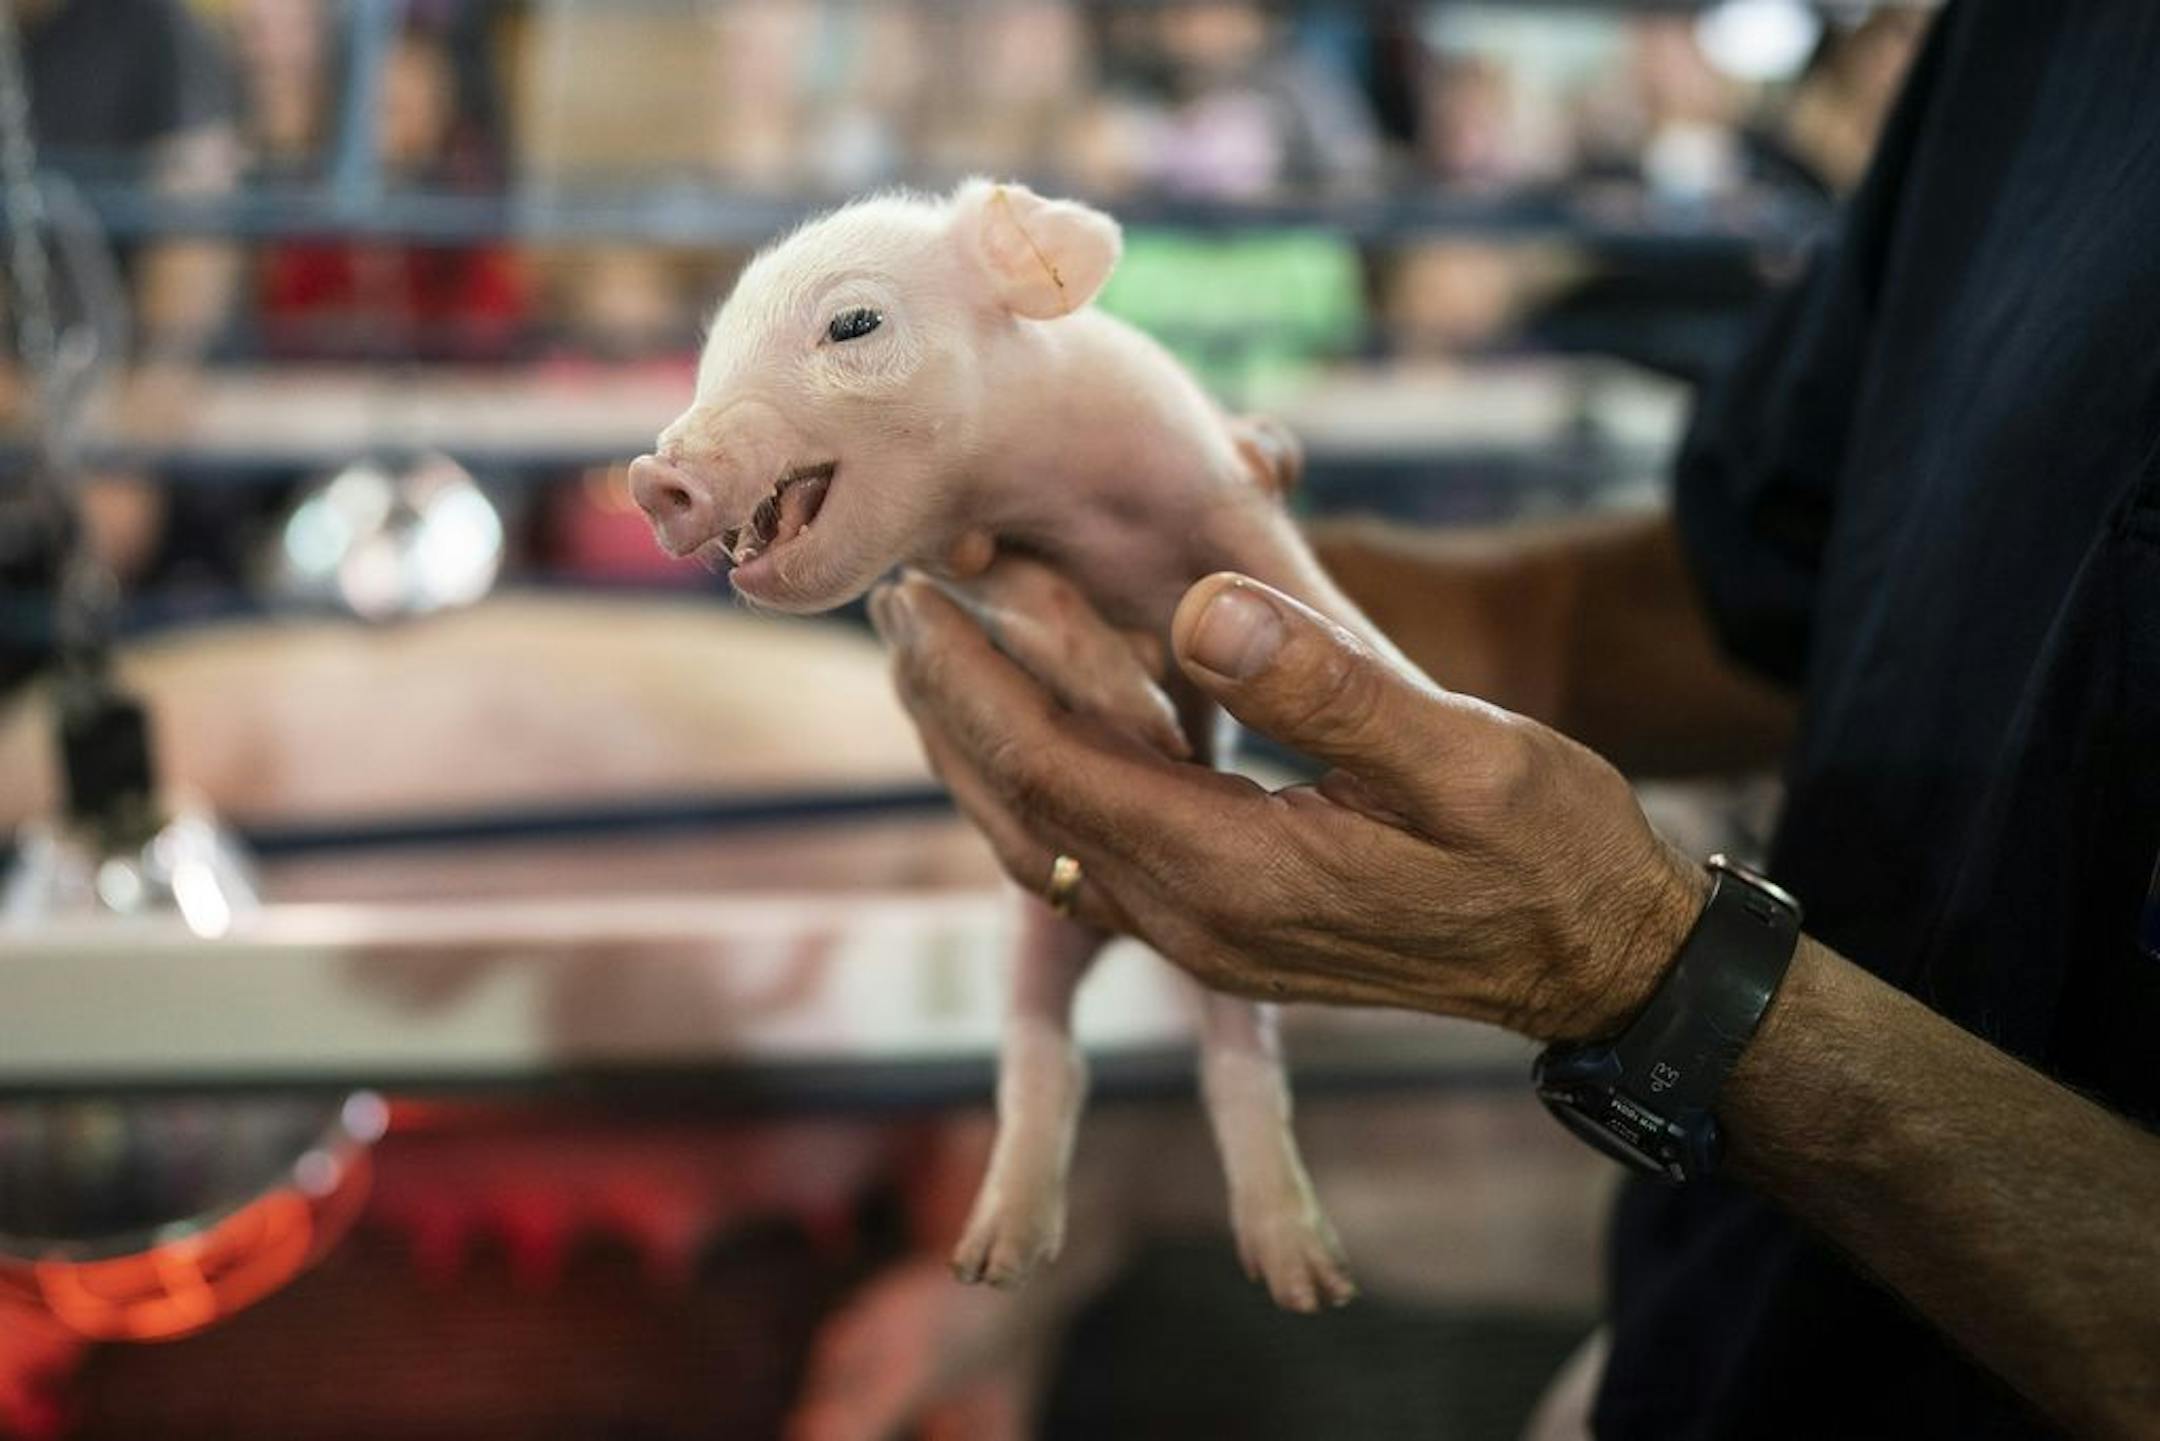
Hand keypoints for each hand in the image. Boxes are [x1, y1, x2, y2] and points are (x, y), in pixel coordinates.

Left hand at [870, 569, 1708, 1042]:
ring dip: (982, 745)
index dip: (973, 680)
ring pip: (1046, 839)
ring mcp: (1205, 933)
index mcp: (1236, 875)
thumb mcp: (1464, 753)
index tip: (915, 593)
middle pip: (1024, 809)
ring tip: (937, 648)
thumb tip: (1199, 606)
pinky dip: (1043, 778)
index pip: (1056, 770)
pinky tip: (1031, 714)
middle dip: (950, 705)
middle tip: (895, 602)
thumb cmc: (1546, 846)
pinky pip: (1094, 850)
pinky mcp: (1223, 923)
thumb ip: (1329, 686)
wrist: (1591, 957)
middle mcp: (1196, 920)